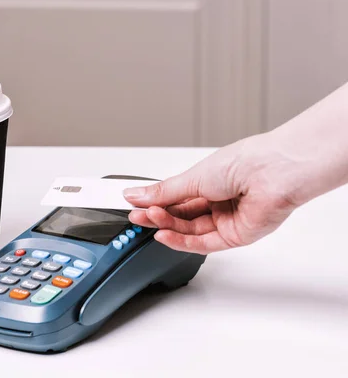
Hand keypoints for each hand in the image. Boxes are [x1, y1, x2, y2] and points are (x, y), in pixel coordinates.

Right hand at [123, 134, 299, 254]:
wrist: (274, 172)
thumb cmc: (244, 163)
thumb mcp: (192, 177)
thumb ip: (163, 192)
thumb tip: (136, 195)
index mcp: (209, 182)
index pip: (175, 198)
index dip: (154, 202)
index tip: (133, 204)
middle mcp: (218, 201)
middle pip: (180, 215)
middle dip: (156, 216)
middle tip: (136, 215)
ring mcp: (226, 220)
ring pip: (189, 230)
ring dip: (166, 227)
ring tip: (147, 220)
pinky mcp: (234, 237)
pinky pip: (203, 243)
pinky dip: (181, 241)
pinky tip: (163, 235)